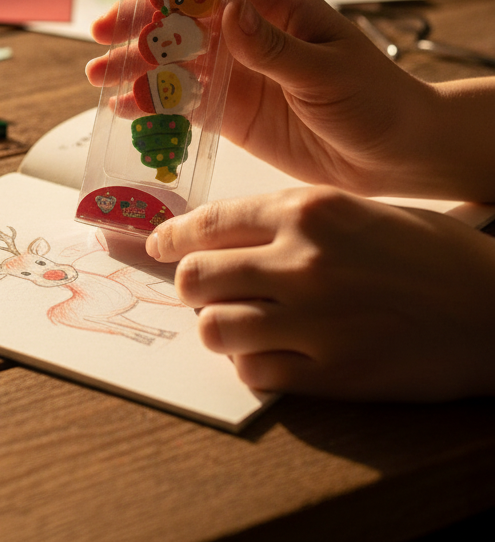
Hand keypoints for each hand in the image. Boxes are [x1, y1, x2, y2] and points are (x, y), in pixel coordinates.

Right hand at [88, 0, 449, 199]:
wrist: (397, 155)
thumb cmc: (376, 99)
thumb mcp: (328, 70)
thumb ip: (274, 47)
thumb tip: (227, 12)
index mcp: (275, 5)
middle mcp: (247, 33)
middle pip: (181, 17)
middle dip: (138, 22)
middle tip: (101, 32)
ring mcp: (236, 73)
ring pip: (174, 61)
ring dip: (135, 65)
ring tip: (99, 74)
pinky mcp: (231, 112)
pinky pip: (183, 103)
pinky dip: (152, 104)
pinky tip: (123, 107)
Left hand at [147, 188, 494, 399]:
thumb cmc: (428, 251)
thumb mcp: (354, 210)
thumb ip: (285, 221)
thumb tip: (220, 237)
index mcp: (306, 211)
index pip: (207, 223)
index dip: (170, 237)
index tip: (157, 246)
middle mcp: (302, 262)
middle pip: (195, 276)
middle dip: (188, 285)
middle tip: (200, 291)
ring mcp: (315, 321)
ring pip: (214, 328)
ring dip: (218, 327)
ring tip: (239, 324)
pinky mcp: (334, 374)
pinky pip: (255, 373)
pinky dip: (252, 365)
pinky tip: (272, 355)